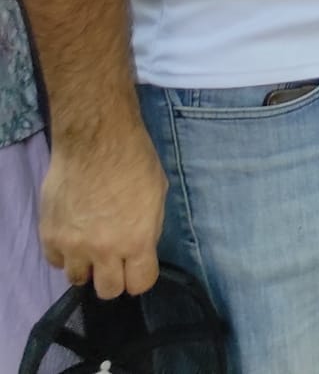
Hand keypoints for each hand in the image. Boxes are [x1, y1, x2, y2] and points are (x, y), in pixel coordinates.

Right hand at [41, 120, 165, 297]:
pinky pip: (56, 261)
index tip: (138, 268)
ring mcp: (72, 246)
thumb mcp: (157, 197)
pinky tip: (73, 236)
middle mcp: (104, 250)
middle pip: (108, 291)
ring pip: (77, 279)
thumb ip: (146, 230)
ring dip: (87, 267)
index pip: (140, 284)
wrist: (95, 142)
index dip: (141, 277)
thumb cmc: (134, 162)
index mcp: (137, 241)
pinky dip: (65, 254)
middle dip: (114, 278)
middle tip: (114, 261)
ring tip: (92, 246)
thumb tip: (138, 249)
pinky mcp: (49, 236)